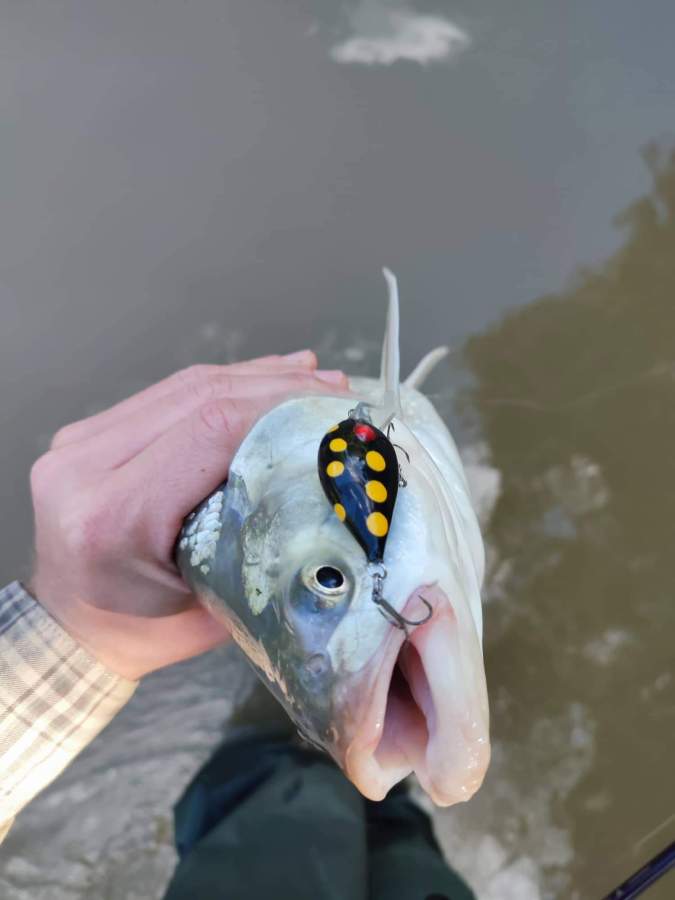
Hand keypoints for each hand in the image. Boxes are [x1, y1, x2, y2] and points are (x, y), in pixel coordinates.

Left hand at [28, 352, 348, 679]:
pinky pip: (166, 395)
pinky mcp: (86, 433)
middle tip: (336, 392)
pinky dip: (223, 386)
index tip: (333, 412)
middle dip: (277, 387)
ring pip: (184, 387)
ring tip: (313, 379)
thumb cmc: (146, 633)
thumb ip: (263, 541)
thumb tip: (332, 483)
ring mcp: (78, 445)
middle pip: (199, 397)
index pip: (209, 431)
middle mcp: (83, 470)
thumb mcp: (216, 604)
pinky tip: (267, 379)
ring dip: (255, 379)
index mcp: (112, 518)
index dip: (279, 407)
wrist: (74, 631)